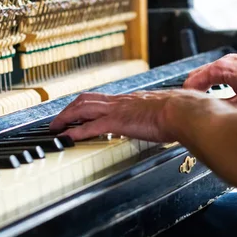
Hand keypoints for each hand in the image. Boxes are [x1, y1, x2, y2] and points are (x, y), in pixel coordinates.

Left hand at [49, 90, 214, 141]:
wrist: (182, 111)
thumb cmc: (179, 113)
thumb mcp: (164, 111)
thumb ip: (158, 114)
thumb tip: (166, 120)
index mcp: (130, 100)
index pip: (102, 98)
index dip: (86, 104)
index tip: (78, 111)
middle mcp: (120, 101)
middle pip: (86, 100)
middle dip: (69, 110)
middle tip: (58, 120)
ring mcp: (117, 110)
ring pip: (82, 109)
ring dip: (66, 118)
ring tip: (55, 128)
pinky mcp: (116, 122)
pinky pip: (89, 127)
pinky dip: (75, 132)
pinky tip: (66, 138)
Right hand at [183, 53, 236, 105]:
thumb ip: (226, 106)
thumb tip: (212, 113)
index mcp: (223, 68)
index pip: (192, 80)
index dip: (185, 96)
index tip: (183, 108)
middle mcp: (228, 62)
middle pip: (199, 76)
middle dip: (193, 92)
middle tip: (192, 109)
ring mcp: (236, 62)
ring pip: (211, 76)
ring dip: (206, 90)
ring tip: (206, 106)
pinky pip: (223, 75)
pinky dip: (217, 86)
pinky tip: (224, 99)